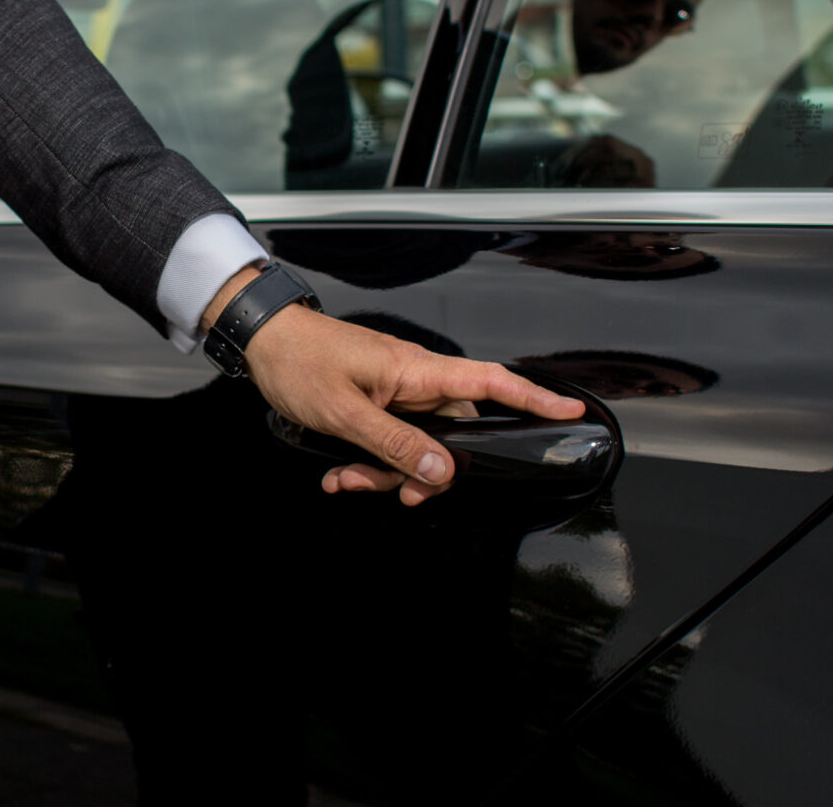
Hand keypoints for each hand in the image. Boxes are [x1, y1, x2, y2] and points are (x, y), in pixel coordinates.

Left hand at [205, 268, 587, 504]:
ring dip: (385, 472)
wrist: (263, 340)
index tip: (569, 409)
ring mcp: (396, 392)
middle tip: (390, 491)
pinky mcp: (377, 401)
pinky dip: (368, 462)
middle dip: (423, 471)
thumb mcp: (345, 413)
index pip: (490, 383)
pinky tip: (338, 472)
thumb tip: (442, 470)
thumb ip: (395, 444)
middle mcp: (415, 381)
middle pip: (451, 434)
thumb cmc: (300, 362)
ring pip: (417, 446)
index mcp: (416, 372)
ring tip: (345, 478)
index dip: (533, 398)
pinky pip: (390, 441)